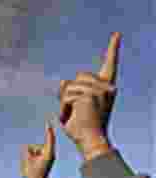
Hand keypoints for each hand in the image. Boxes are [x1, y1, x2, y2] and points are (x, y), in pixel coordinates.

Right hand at [20, 124, 55, 177]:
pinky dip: (30, 159)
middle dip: (29, 153)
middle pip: (35, 146)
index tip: (47, 122)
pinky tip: (31, 167)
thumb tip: (25, 147)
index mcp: (49, 153)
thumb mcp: (27, 161)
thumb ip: (26, 151)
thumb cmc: (34, 175)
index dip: (48, 130)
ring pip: (33, 150)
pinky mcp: (44, 160)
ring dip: (29, 157)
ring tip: (31, 167)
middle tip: (31, 164)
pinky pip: (34, 154)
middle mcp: (49, 154)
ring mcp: (47, 157)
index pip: (49, 138)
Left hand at [58, 32, 118, 159]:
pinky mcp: (89, 96)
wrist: (89, 140)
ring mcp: (99, 90)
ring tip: (73, 115)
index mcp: (106, 87)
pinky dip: (64, 107)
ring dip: (65, 102)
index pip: (110, 64)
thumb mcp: (75, 105)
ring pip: (70, 86)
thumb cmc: (82, 126)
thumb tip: (63, 80)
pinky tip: (71, 116)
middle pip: (78, 77)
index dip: (113, 48)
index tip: (117, 34)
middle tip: (74, 110)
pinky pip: (66, 96)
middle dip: (70, 92)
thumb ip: (70, 91)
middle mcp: (107, 86)